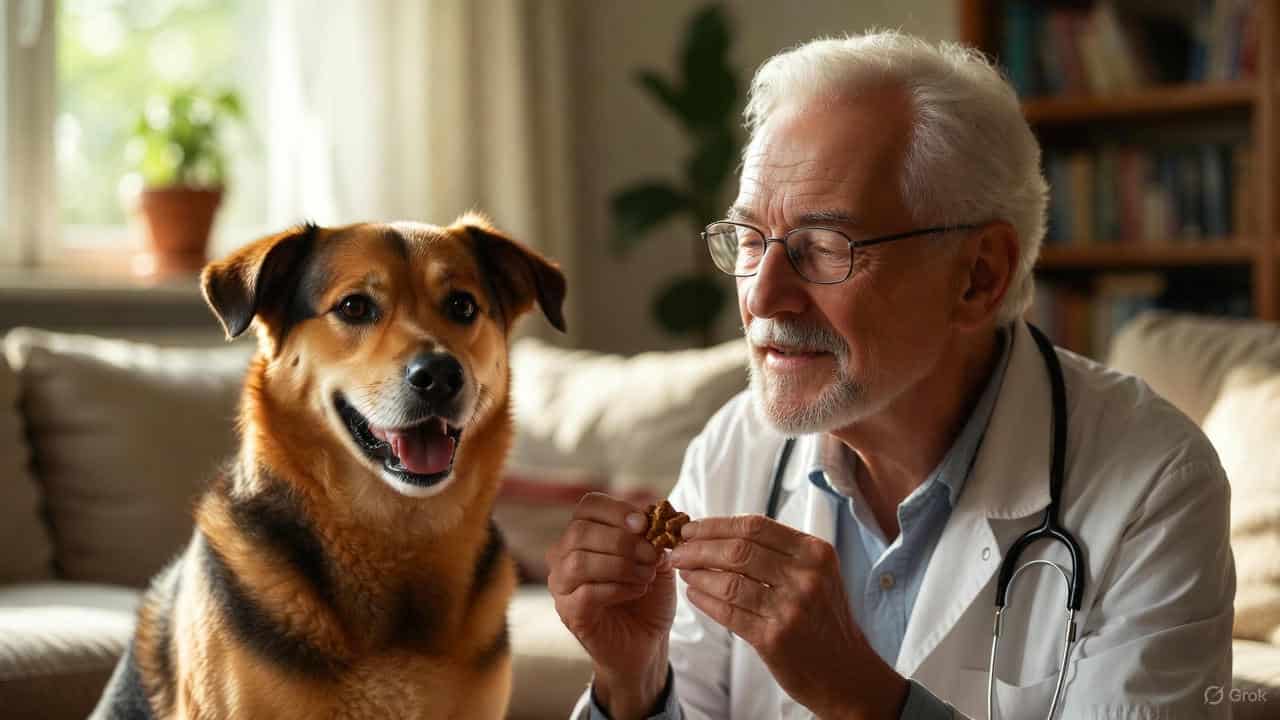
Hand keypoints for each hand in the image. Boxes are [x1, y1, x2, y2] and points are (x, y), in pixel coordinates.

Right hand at [545, 493, 674, 718]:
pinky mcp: (569, 612)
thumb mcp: (656, 558)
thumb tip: (654, 515)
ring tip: (645, 576)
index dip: (616, 510)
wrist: (646, 641)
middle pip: (580, 531)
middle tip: (652, 556)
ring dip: (620, 565)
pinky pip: (586, 593)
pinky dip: (618, 588)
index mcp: (584, 534)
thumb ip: (653, 536)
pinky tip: (636, 591)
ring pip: (579, 561)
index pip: (588, 506)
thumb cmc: (647, 596)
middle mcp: (564, 555)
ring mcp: (562, 585)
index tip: (644, 524)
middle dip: (622, 541)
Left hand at [670, 514, 906, 718]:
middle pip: (737, 550)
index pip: (754, 526)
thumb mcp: (815, 574)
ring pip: (729, 581)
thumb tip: (719, 530)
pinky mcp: (775, 638)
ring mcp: (791, 608)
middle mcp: (806, 576)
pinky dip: (705, 601)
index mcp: (815, 552)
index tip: (690, 528)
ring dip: (697, 574)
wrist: (846, 672)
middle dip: (698, 548)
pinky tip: (694, 596)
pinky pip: (728, 612)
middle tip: (676, 550)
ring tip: (683, 571)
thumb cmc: (822, 617)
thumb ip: (778, 551)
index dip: (715, 524)